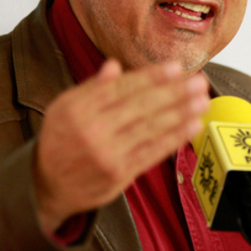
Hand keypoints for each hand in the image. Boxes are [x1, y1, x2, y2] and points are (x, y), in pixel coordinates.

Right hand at [33, 59, 208, 231]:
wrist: (47, 185)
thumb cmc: (60, 140)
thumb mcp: (64, 107)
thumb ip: (91, 88)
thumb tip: (114, 66)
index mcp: (79, 109)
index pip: (122, 88)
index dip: (151, 77)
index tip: (176, 67)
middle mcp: (93, 131)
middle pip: (141, 107)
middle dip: (174, 93)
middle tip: (199, 81)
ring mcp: (108, 155)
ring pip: (151, 129)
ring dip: (181, 113)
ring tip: (203, 101)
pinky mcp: (121, 175)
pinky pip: (153, 153)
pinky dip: (175, 138)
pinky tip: (192, 125)